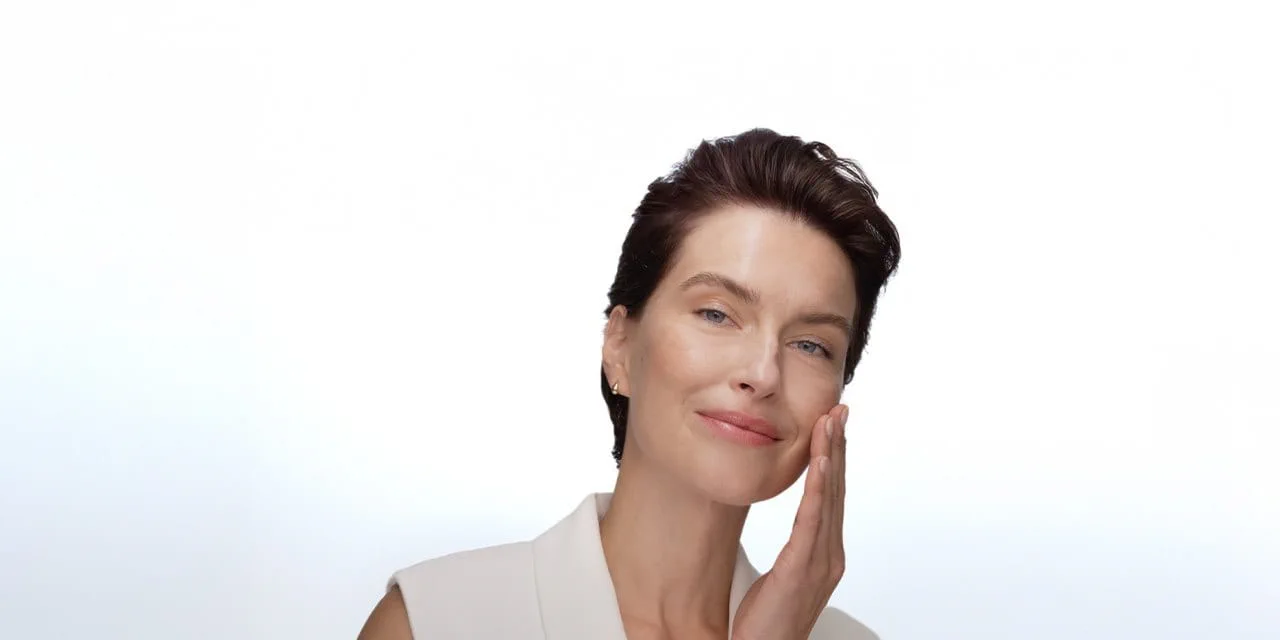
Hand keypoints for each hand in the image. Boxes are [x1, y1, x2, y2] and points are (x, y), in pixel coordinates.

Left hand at [731, 404, 848, 639]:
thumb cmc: (768, 623)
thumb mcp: (782, 577)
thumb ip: (795, 551)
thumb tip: (796, 529)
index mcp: (825, 554)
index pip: (832, 496)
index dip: (835, 458)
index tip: (835, 425)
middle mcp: (830, 555)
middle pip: (836, 489)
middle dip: (838, 446)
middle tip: (840, 409)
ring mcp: (820, 562)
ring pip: (828, 498)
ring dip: (830, 456)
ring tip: (830, 423)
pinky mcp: (802, 569)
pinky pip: (812, 521)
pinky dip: (819, 488)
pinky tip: (821, 463)